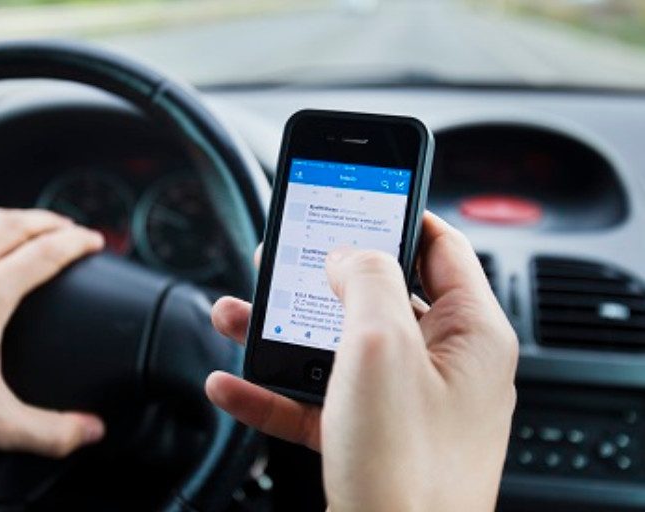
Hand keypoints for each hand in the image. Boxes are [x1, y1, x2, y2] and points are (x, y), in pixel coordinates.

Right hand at [206, 213, 517, 511]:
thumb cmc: (407, 468)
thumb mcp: (381, 346)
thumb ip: (366, 278)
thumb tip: (349, 253)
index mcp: (469, 334)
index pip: (441, 248)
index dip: (399, 215)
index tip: (358, 197)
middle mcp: (442, 367)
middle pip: (378, 297)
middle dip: (320, 278)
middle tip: (284, 258)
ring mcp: (405, 406)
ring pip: (337, 348)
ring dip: (282, 332)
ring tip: (236, 315)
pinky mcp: (369, 439)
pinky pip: (317, 401)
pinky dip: (274, 390)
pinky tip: (233, 384)